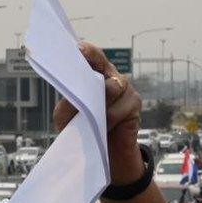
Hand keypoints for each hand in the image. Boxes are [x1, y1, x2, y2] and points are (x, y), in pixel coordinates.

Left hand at [54, 42, 143, 185]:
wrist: (104, 154)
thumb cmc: (83, 129)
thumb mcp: (66, 118)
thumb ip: (67, 105)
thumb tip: (72, 98)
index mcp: (94, 75)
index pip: (92, 58)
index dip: (87, 52)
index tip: (78, 49)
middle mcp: (111, 77)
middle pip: (104, 66)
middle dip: (93, 69)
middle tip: (84, 73)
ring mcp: (125, 89)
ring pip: (111, 88)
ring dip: (98, 102)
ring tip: (90, 116)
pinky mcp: (134, 104)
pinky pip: (119, 109)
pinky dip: (108, 118)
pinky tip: (104, 127)